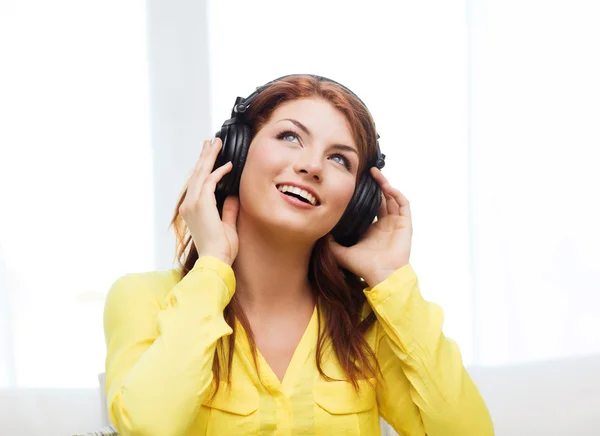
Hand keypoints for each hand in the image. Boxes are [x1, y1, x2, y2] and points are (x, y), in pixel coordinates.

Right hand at [179, 138, 239, 265]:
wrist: (216, 260)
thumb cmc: (221, 249)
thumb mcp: (226, 225)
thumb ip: (228, 210)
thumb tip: (232, 197)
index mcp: (191, 210)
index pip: (197, 183)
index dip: (203, 167)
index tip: (209, 155)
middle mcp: (189, 205)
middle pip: (196, 174)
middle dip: (204, 156)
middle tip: (211, 141)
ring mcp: (193, 204)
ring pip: (201, 174)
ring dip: (209, 157)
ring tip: (216, 143)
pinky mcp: (201, 205)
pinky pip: (209, 182)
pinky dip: (219, 172)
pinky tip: (228, 165)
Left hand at [329, 167, 412, 285]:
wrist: (382, 276)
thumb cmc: (364, 267)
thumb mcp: (341, 252)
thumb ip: (330, 243)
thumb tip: (317, 231)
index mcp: (371, 230)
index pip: (368, 207)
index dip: (363, 195)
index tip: (355, 184)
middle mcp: (384, 225)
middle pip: (381, 199)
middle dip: (375, 185)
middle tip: (367, 172)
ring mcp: (395, 224)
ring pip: (392, 198)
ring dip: (385, 185)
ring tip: (376, 174)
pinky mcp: (405, 225)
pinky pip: (403, 205)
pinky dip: (397, 194)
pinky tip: (387, 187)